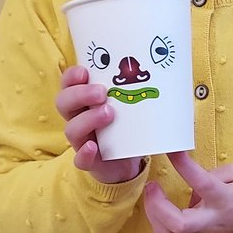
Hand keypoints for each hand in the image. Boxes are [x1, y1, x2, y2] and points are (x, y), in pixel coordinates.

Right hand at [55, 65, 143, 183]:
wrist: (130, 163)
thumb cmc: (128, 126)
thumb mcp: (134, 105)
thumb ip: (140, 90)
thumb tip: (169, 70)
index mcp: (85, 101)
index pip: (68, 84)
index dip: (71, 76)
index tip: (85, 72)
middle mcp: (79, 118)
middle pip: (64, 103)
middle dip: (79, 94)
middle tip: (101, 92)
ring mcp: (82, 141)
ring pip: (71, 129)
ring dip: (87, 120)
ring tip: (109, 114)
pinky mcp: (90, 162)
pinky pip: (80, 159)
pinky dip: (84, 153)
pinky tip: (93, 147)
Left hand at [143, 151, 232, 232]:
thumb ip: (212, 174)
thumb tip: (188, 177)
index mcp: (224, 199)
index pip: (202, 183)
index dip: (184, 166)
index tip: (172, 151)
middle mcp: (211, 219)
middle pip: (178, 223)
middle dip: (157, 205)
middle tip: (152, 186)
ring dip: (153, 213)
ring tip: (153, 193)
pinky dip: (157, 219)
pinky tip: (158, 205)